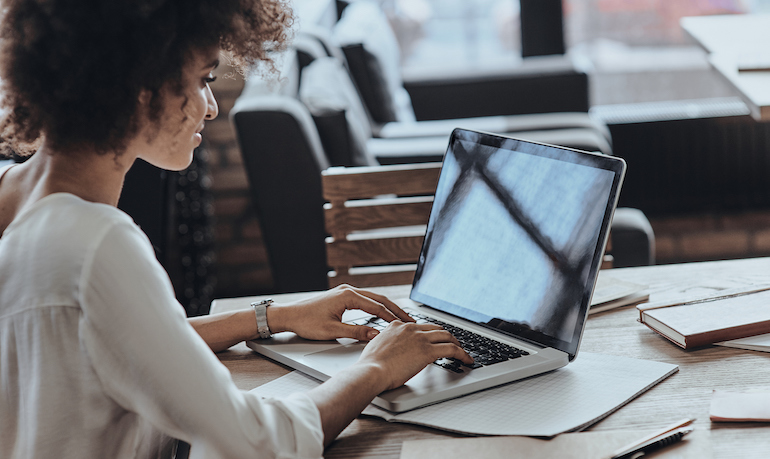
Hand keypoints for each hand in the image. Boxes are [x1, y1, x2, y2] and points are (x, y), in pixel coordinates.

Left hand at [266, 284, 414, 341]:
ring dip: (387, 308)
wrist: (289, 315)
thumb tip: (377, 334)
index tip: (406, 325)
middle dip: (396, 310)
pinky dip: (377, 307)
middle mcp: (348, 291)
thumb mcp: (333, 331)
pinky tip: (383, 315)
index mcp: (348, 296)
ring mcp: (345, 292)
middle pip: (379, 299)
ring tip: (400, 318)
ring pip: (373, 299)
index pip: (377, 307)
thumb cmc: (306, 322)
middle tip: (411, 320)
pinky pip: (365, 300)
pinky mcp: (342, 297)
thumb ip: (356, 332)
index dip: (393, 317)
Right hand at [357, 321, 473, 390]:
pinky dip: (462, 354)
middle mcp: (410, 328)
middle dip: (447, 336)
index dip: (430, 333)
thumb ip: (388, 344)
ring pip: (447, 336)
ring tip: (462, 353)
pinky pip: (452, 349)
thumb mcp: (377, 347)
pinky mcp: (428, 351)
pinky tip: (467, 360)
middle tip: (453, 344)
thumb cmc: (370, 365)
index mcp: (397, 325)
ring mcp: (420, 338)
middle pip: (436, 328)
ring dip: (457, 344)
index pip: (420, 326)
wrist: (371, 371)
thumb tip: (392, 351)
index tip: (435, 339)